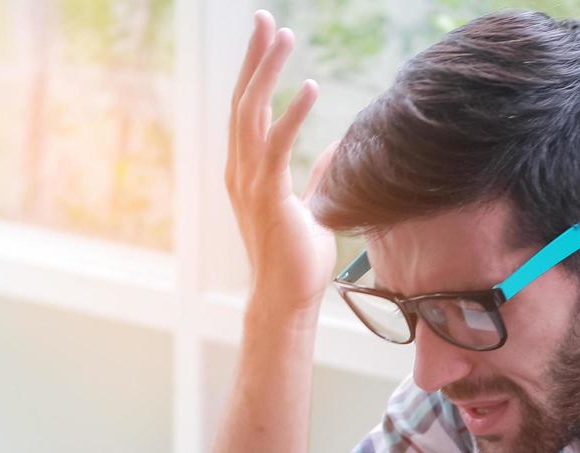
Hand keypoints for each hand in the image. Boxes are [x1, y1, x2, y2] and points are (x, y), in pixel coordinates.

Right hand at [226, 11, 336, 317]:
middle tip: (265, 19)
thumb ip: (321, 175)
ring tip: (283, 36)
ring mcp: (250, 183)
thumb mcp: (314, 207)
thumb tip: (337, 147)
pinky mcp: (268, 197)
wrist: (287, 299)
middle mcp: (241, 170)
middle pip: (242, 100)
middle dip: (254, 57)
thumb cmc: (299, 259)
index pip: (247, 109)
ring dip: (268, 72)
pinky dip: (292, 113)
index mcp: (247, 170)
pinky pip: (277, 146)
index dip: (255, 71)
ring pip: (252, 114)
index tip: (266, 37)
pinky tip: (308, 87)